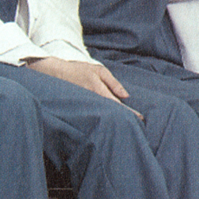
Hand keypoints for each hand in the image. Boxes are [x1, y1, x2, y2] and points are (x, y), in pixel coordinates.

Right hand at [27, 57, 142, 117]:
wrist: (57, 74)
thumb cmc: (80, 71)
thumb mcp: (98, 71)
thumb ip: (113, 82)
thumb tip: (126, 96)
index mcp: (99, 91)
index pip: (118, 105)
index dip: (130, 113)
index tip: (141, 119)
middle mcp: (94, 101)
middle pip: (113, 114)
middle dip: (125, 120)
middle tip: (138, 128)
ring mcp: (88, 107)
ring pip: (105, 117)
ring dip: (116, 121)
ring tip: (127, 128)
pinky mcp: (83, 110)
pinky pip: (96, 116)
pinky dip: (105, 119)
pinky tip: (110, 122)